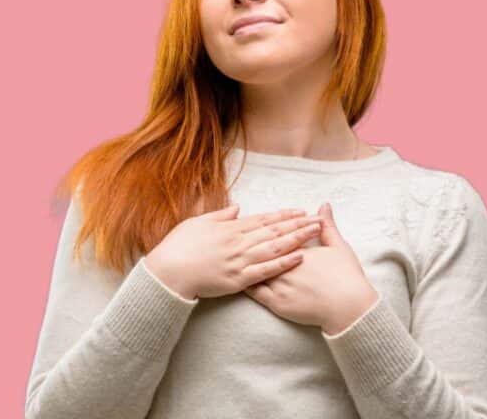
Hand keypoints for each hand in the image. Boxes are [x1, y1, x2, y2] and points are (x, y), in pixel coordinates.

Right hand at [144, 204, 323, 299]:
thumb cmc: (178, 247)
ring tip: (315, 233)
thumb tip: (237, 207)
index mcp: (230, 228)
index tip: (302, 211)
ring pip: (275, 247)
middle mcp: (239, 242)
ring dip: (297, 239)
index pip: (264, 219)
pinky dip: (283, 263)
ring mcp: (240, 260)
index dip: (284, 215)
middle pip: (275, 231)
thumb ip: (220, 215)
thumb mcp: (198, 223)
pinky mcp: (239, 279)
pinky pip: (266, 270)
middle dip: (298, 224)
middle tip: (319, 220)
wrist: (167, 273)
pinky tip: (299, 257)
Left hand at [244, 202, 379, 332]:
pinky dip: (245, 285)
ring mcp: (279, 285)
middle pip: (263, 251)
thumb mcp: (339, 246)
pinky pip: (255, 293)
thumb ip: (329, 226)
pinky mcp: (277, 303)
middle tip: (237, 237)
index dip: (270, 231)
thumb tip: (324, 206)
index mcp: (298, 250)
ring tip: (232, 257)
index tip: (260, 225)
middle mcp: (285, 266)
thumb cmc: (346, 276)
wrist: (348, 307)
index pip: (279, 237)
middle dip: (251, 244)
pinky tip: (237, 280)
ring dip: (244, 263)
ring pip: (255, 270)